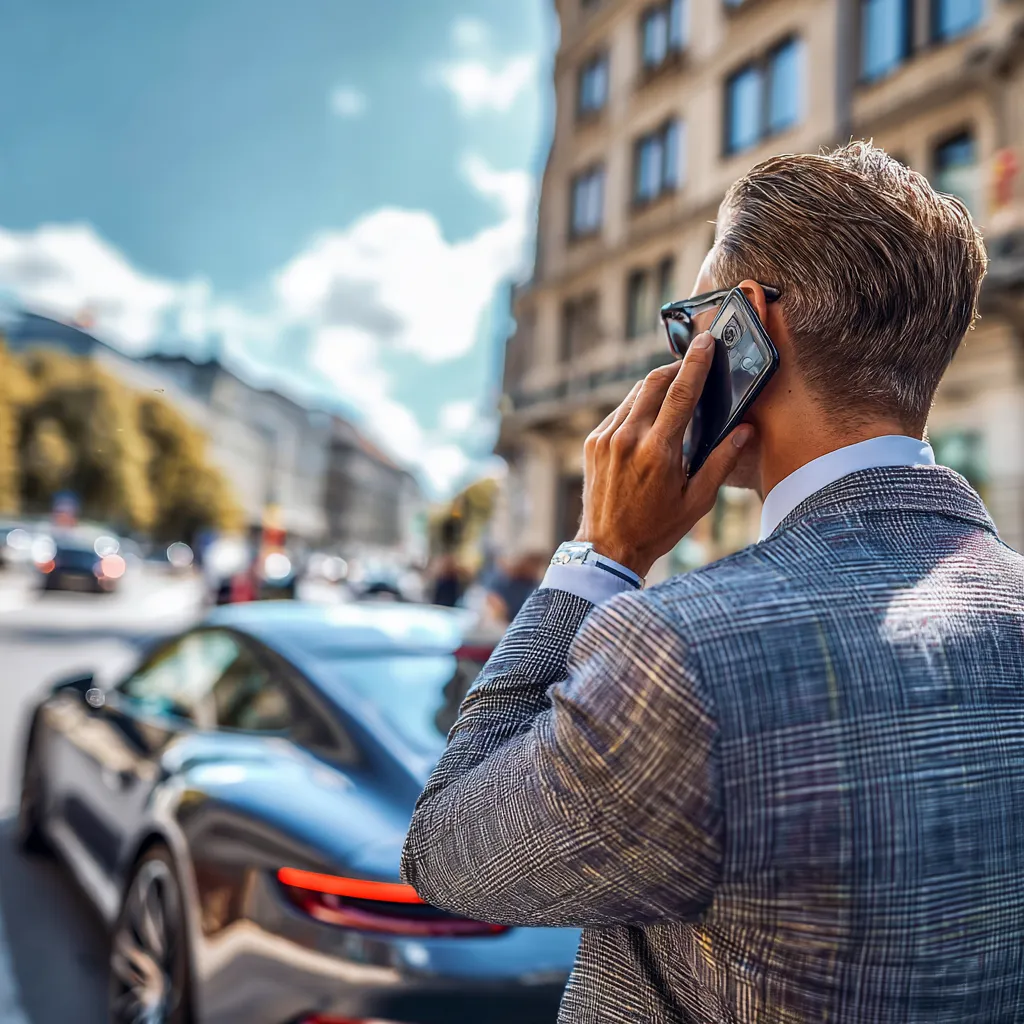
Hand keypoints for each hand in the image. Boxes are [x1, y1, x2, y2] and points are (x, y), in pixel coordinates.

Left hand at [575, 332, 754, 578]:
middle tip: (693, 368)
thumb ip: (722, 462)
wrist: (608, 547)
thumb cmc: (657, 528)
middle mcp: (628, 438)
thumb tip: (745, 430)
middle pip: (655, 383)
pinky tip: (649, 422)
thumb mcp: (698, 500)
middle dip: (676, 369)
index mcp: (658, 450)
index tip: (705, 341)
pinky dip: (637, 408)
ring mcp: (606, 438)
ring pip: (635, 395)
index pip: (681, 393)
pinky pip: (619, 412)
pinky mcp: (592, 443)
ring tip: (674, 399)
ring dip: (657, 389)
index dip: (695, 362)